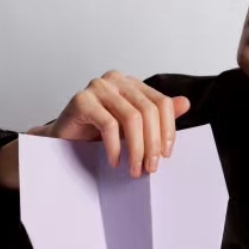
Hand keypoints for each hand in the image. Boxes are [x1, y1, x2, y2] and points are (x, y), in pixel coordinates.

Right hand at [45, 71, 192, 176]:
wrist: (63, 140)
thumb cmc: (96, 132)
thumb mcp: (131, 128)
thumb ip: (157, 116)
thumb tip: (186, 103)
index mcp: (131, 84)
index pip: (161, 102)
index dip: (168, 130)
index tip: (166, 154)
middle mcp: (116, 80)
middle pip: (148, 111)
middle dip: (152, 144)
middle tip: (150, 168)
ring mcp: (98, 87)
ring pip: (131, 118)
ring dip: (136, 148)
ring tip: (134, 168)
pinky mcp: (82, 100)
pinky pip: (108, 124)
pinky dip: (115, 147)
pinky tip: (116, 161)